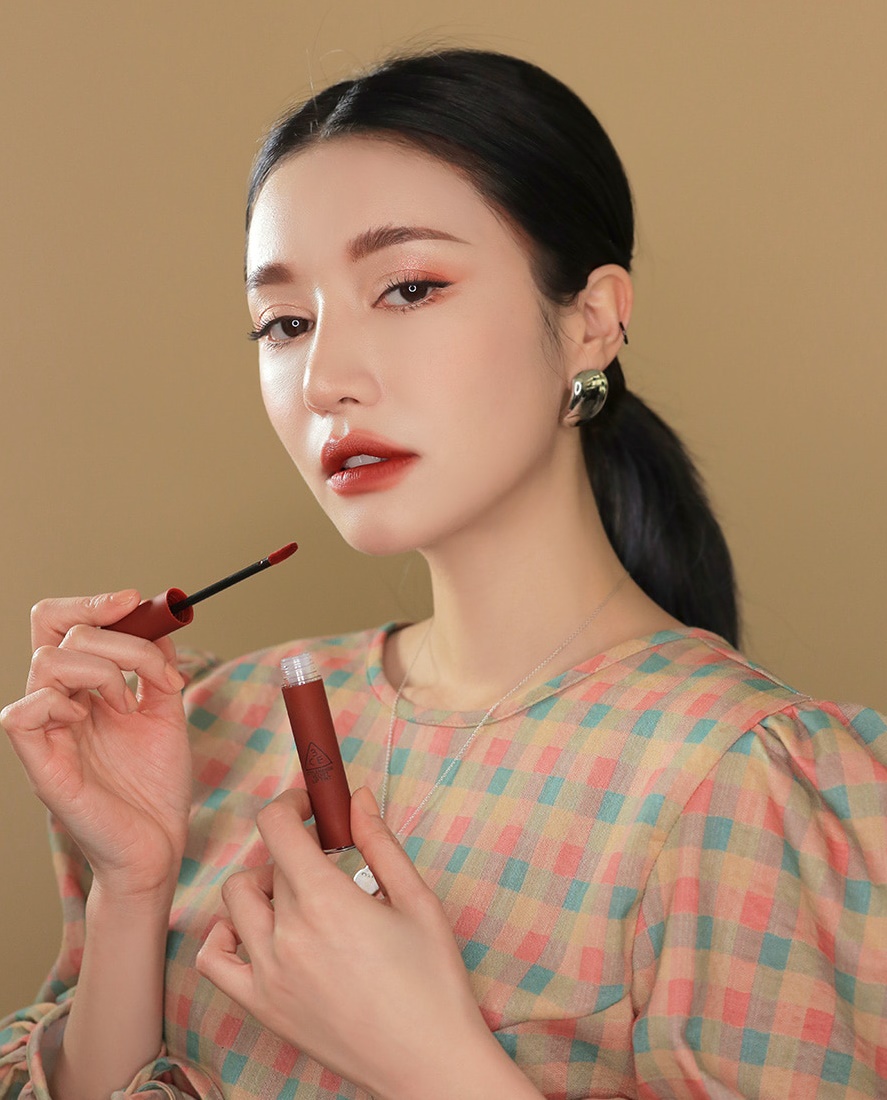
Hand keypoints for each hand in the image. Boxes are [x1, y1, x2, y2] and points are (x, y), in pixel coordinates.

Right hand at [0, 590, 191, 896]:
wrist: (159, 844)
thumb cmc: (155, 785)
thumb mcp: (166, 711)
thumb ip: (157, 666)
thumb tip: (159, 621)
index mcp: (83, 686)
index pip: (59, 623)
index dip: (91, 602)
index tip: (136, 600)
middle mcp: (59, 702)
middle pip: (53, 629)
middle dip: (114, 633)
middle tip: (151, 668)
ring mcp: (46, 731)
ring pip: (46, 661)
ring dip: (104, 670)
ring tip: (129, 706)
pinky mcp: (40, 763)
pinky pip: (21, 712)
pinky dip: (63, 704)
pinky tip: (95, 721)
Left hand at [196, 787, 501, 1099]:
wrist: (427, 1061)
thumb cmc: (432, 981)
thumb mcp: (417, 899)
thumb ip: (380, 841)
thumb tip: (356, 798)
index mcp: (326, 900)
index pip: (276, 826)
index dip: (291, 803)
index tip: (310, 806)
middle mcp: (287, 933)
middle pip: (267, 862)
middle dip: (295, 849)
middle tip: (328, 860)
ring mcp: (268, 973)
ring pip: (236, 900)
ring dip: (262, 884)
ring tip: (299, 895)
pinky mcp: (262, 1006)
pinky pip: (214, 961)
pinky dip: (224, 935)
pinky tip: (257, 931)